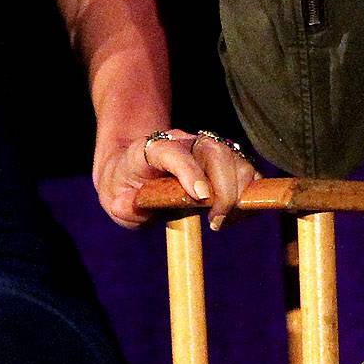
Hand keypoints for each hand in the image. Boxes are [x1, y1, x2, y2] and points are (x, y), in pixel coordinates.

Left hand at [95, 129, 260, 230]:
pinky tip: (234, 214)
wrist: (133, 167)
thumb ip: (122, 206)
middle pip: (213, 151)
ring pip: (234, 156)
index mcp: (150, 148)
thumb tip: (131, 207)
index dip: (188, 170)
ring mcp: (204, 148)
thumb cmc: (125, 186)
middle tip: (215, 221)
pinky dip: (249, 191)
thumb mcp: (115, 199)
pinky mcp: (222, 159)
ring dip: (239, 190)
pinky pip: (246, 168)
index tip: (201, 197)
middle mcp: (182, 142)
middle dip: (223, 187)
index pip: (170, 151)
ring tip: (223, 220)